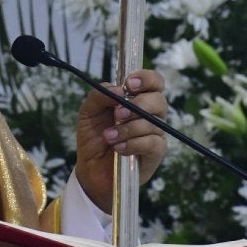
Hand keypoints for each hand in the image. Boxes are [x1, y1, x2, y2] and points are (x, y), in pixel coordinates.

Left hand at [74, 69, 168, 212]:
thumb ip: (99, 95)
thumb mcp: (88, 112)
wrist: (91, 168)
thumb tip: (119, 90)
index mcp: (137, 99)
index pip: (154, 82)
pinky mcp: (156, 153)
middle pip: (159, 100)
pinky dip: (133, 144)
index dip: (146, 79)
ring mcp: (155, 133)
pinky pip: (152, 143)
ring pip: (153, 123)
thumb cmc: (94, 137)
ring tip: (108, 137)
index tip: (129, 84)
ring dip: (127, 129)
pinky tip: (118, 148)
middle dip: (138, 104)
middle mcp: (150, 114)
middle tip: (118, 113)